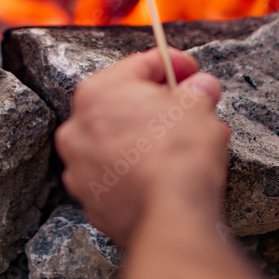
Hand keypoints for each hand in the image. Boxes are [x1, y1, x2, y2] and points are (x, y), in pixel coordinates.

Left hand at [54, 48, 229, 245]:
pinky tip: (162, 174)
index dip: (173, 63)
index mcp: (97, 92)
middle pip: (124, 104)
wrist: (171, 215)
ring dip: (147, 139)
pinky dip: (136, 171)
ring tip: (183, 146)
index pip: (140, 65)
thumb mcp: (197, 106)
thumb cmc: (178, 153)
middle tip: (191, 110)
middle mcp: (78, 127)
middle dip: (160, 106)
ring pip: (118, 141)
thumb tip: (200, 87)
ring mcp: (79, 167)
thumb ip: (195, 91)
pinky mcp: (90, 201)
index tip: (190, 71)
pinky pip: (116, 175)